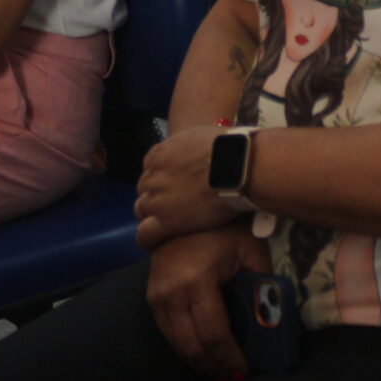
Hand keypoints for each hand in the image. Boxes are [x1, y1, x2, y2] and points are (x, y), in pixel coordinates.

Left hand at [135, 124, 244, 248]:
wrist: (238, 167)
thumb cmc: (229, 150)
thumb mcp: (201, 137)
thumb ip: (189, 148)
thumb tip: (199, 152)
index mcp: (160, 154)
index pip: (150, 169)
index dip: (160, 178)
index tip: (172, 185)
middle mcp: (154, 175)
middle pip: (145, 189)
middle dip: (155, 196)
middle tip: (173, 205)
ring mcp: (158, 199)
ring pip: (142, 211)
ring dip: (151, 216)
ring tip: (165, 225)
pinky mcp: (166, 221)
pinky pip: (146, 234)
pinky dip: (147, 239)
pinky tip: (154, 244)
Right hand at [145, 224, 268, 380]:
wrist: (185, 206)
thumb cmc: (225, 228)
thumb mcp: (252, 252)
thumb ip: (263, 286)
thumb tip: (271, 323)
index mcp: (196, 281)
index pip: (213, 333)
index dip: (229, 357)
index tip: (244, 370)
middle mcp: (170, 293)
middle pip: (191, 345)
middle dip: (213, 365)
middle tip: (232, 376)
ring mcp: (156, 295)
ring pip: (176, 343)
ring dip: (198, 361)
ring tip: (218, 370)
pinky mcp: (150, 296)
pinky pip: (166, 332)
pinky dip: (184, 347)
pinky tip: (200, 355)